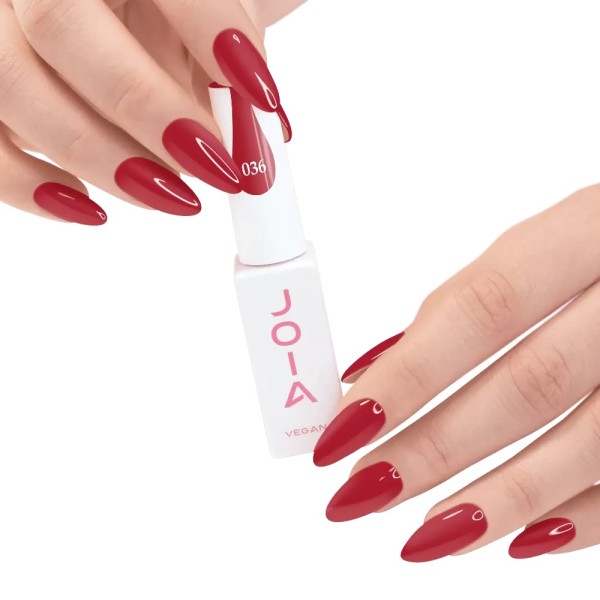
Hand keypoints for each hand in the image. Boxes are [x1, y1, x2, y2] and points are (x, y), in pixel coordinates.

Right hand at [0, 0, 303, 224]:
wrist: (114, 4)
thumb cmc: (172, 6)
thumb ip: (236, 39)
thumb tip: (259, 132)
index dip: (211, 27)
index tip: (262, 95)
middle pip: (59, 26)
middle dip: (147, 108)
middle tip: (218, 167)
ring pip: (11, 86)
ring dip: (100, 157)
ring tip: (175, 198)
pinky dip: (27, 185)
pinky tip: (88, 207)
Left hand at [315, 184, 599, 560]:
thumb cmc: (596, 247)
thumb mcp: (539, 246)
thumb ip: (464, 305)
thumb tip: (374, 368)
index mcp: (584, 233)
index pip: (480, 309)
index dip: (406, 374)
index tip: (342, 427)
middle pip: (528, 385)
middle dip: (436, 447)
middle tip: (364, 489)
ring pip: (589, 443)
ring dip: (499, 499)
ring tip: (425, 535)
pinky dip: (579, 516)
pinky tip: (517, 539)